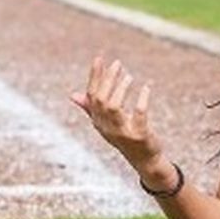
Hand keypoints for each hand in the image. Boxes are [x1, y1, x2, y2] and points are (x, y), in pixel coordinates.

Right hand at [70, 56, 163, 171]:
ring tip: (129, 76)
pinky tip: (147, 87)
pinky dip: (142, 99)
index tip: (99, 58)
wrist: (145, 160)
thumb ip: (91, 109)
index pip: (91, 95)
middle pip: (101, 99)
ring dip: (121, 88)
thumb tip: (72, 94)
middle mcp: (106, 127)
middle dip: (108, 79)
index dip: (95, 76)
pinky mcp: (138, 135)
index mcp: (98, 121)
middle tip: (118, 63)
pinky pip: (138, 114)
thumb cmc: (126, 138)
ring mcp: (122, 132)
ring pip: (114, 107)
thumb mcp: (107, 123)